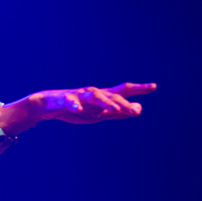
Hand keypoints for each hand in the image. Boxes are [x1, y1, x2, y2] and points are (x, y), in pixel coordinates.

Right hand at [27, 82, 156, 123]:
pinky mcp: (64, 101)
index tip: (153, 86)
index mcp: (102, 97)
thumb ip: (117, 112)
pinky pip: (70, 102)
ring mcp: (79, 96)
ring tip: (115, 109)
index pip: (122, 91)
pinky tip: (78, 109)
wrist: (48, 105)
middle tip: (136, 111)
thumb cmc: (76, 108)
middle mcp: (93, 94)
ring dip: (105, 102)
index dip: (137, 89)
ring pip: (94, 97)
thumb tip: (139, 109)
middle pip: (111, 95)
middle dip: (124, 103)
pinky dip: (74, 105)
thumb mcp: (98, 114)